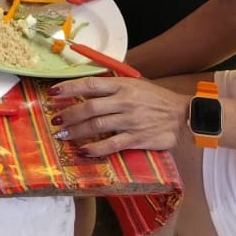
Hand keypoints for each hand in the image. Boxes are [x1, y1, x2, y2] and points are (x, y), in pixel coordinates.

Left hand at [47, 76, 187, 156]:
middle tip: (55, 120)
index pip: (91, 84)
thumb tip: (87, 87)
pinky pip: (111, 144)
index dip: (70, 88)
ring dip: (76, 131)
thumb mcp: (136, 84)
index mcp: (123, 85)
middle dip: (69, 114)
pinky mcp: (136, 139)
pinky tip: (83, 150)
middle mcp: (124, 102)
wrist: (182, 115)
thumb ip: (113, 86)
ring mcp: (130, 121)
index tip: (53, 93)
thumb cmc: (156, 99)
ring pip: (97, 126)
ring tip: (62, 135)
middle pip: (89, 107)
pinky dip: (95, 148)